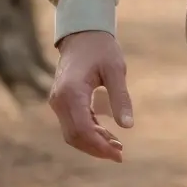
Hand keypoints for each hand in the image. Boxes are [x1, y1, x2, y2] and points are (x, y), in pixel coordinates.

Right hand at [47, 30, 133, 161]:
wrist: (83, 33)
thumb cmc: (101, 48)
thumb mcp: (116, 69)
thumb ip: (120, 97)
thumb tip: (128, 126)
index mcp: (71, 92)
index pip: (81, 129)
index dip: (99, 145)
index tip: (118, 153)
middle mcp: (59, 100)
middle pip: (74, 136)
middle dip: (97, 148)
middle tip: (120, 153)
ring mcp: (58, 102)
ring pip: (72, 134)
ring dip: (93, 143)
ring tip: (117, 146)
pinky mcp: (62, 102)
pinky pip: (73, 124)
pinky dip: (89, 133)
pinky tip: (107, 135)